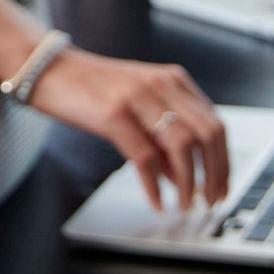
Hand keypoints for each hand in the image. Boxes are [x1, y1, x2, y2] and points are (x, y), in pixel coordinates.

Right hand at [28, 47, 228, 210]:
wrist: (49, 69)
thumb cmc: (91, 90)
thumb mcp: (137, 106)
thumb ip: (162, 137)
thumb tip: (183, 176)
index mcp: (173, 80)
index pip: (215, 124)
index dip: (224, 162)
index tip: (221, 188)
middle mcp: (161, 85)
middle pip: (208, 134)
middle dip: (215, 175)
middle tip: (209, 202)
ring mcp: (138, 97)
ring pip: (182, 145)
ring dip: (188, 183)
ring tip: (183, 205)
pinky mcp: (113, 113)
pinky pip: (144, 156)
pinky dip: (154, 185)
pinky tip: (155, 201)